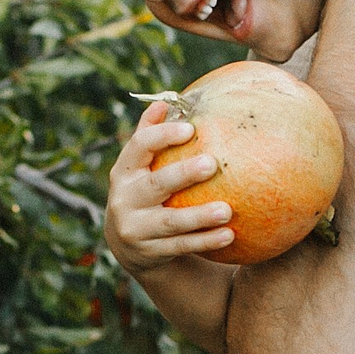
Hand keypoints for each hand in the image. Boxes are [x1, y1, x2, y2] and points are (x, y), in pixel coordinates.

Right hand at [103, 100, 234, 274]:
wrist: (128, 244)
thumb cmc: (144, 191)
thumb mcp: (141, 166)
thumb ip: (151, 136)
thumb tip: (164, 101)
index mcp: (125, 171)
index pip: (139, 147)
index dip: (163, 136)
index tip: (191, 129)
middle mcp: (125, 199)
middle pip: (156, 184)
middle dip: (183, 174)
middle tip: (212, 164)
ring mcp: (135, 228)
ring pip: (170, 222)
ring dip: (199, 216)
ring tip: (227, 211)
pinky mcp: (149, 252)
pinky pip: (181, 246)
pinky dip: (205, 241)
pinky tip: (229, 234)